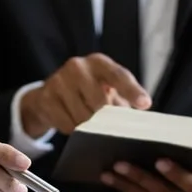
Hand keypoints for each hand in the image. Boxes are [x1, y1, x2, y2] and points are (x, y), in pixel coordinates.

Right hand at [21, 53, 151, 135]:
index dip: (132, 91)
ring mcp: (59, 80)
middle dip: (105, 118)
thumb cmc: (87, 93)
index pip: (119, 76)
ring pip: (83, 117)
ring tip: (85, 117)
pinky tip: (71, 120)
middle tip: (103, 119)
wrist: (49, 95)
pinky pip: (67, 124)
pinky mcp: (46, 97)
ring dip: (88, 126)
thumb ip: (122, 101)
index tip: (144, 104)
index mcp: (99, 62)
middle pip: (100, 103)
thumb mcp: (106, 90)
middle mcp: (78, 66)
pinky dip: (73, 129)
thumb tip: (138, 120)